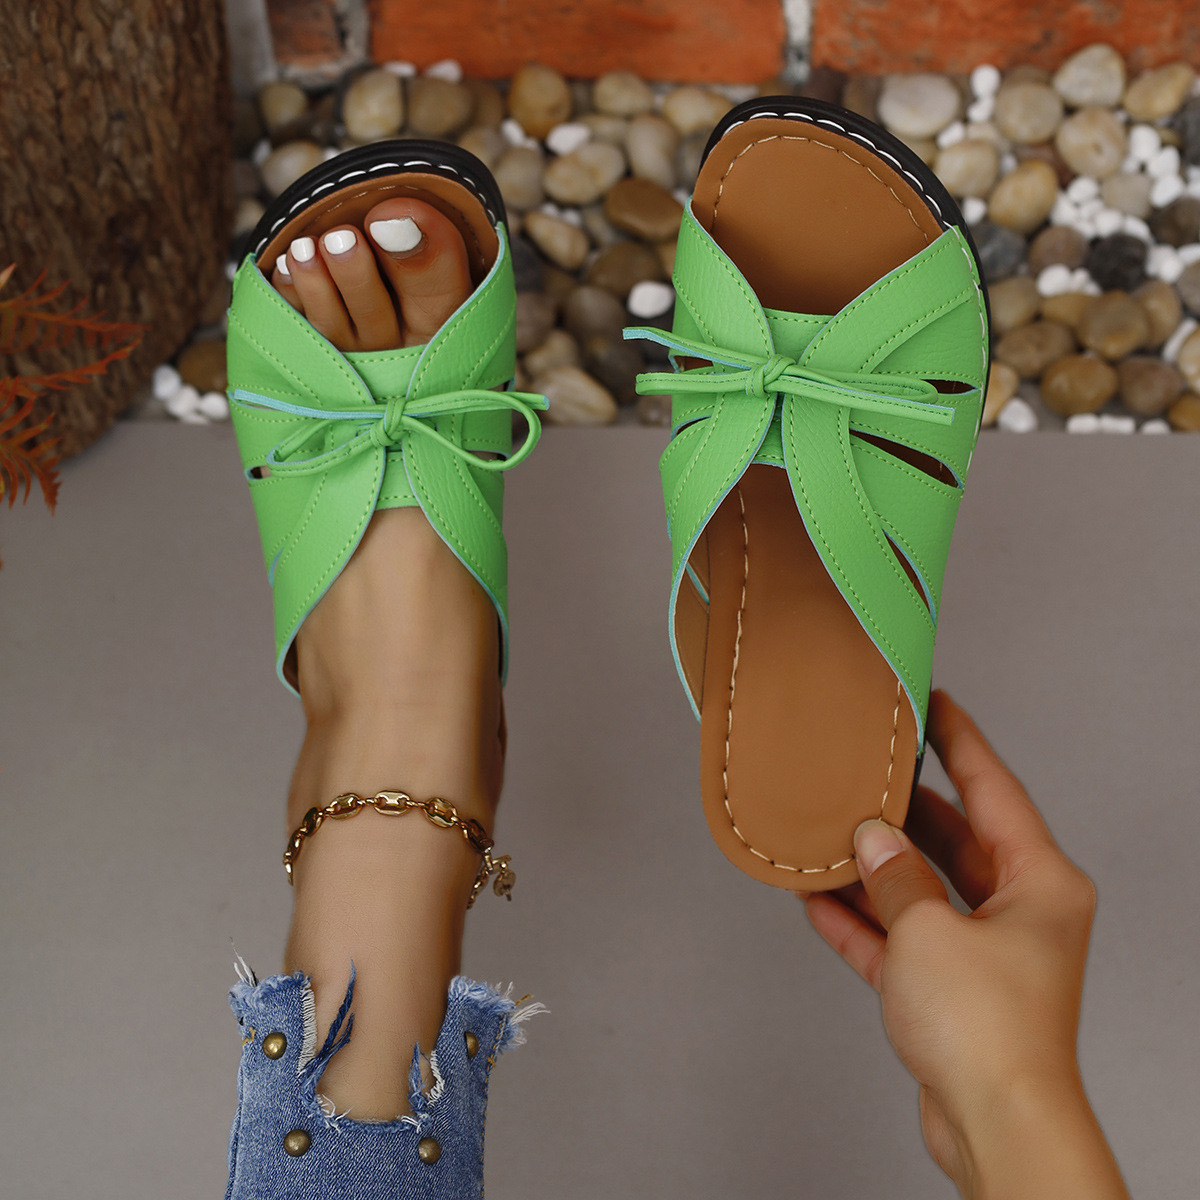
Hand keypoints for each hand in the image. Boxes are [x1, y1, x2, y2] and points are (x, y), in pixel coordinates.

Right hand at [803, 689, 1127, 1198]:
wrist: (994, 1123)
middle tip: (862, 768)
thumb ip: (894, 876)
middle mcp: (1018, 911)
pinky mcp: (950, 990)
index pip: (994, 788)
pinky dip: (862, 920)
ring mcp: (982, 951)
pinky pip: (900, 938)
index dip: (960, 740)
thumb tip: (870, 841)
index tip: (934, 700)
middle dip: (902, 810)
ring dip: (872, 869)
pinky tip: (816, 898)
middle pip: (953, 839)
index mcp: (1039, 882)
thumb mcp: (928, 930)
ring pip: (921, 889)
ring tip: (823, 834)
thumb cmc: (988, 1028)